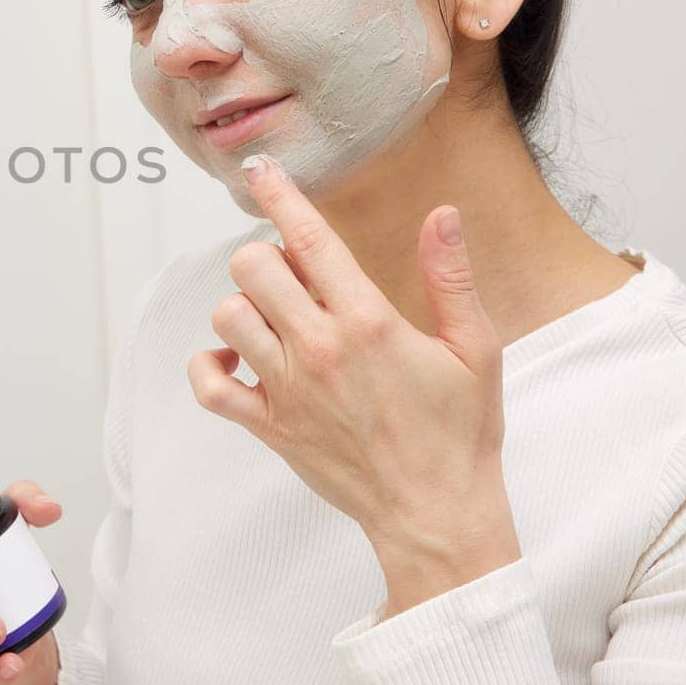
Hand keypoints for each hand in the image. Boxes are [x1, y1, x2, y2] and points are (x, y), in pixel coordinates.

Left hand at [187, 152, 521, 616]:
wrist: (437, 514)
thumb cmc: (461, 433)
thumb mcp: (476, 349)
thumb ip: (451, 277)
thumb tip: (441, 214)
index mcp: (368, 322)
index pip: (310, 239)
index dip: (280, 195)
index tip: (260, 170)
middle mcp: (319, 349)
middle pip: (252, 268)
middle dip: (267, 258)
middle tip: (295, 277)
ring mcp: (288, 390)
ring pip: (228, 317)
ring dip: (245, 308)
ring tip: (276, 320)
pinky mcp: (269, 427)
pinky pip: (208, 385)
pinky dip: (210, 366)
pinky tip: (237, 360)